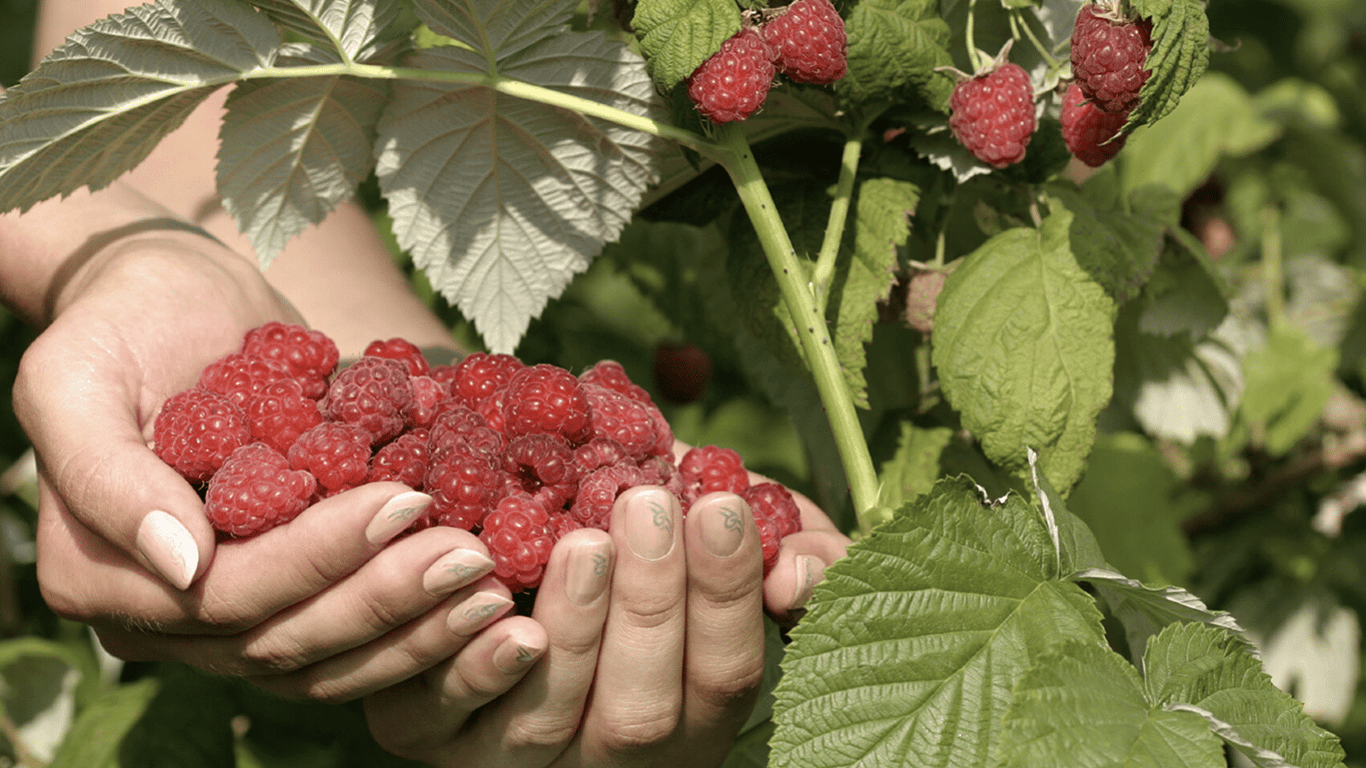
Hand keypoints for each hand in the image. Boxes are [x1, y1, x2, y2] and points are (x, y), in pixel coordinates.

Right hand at [19, 232, 509, 700]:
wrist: (174, 301)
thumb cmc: (118, 323)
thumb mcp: (72, 378)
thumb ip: (107, 475)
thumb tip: (182, 562)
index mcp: (102, 575)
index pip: (225, 595)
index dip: (317, 559)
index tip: (403, 505)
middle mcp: (167, 615)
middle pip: (287, 638)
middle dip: (385, 601)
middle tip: (475, 560)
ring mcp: (234, 613)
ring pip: (329, 653)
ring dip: (417, 629)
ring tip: (496, 590)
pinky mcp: (290, 593)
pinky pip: (354, 631)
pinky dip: (419, 619)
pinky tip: (490, 590)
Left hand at [363, 485, 850, 767]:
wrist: (546, 546)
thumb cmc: (661, 545)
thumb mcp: (738, 545)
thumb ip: (800, 553)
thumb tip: (794, 573)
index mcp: (693, 717)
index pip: (723, 676)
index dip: (724, 596)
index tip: (719, 505)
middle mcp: (612, 759)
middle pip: (638, 715)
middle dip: (647, 606)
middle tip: (646, 506)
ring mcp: (518, 758)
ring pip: (542, 721)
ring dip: (568, 630)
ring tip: (582, 542)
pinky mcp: (433, 737)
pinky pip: (439, 716)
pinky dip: (462, 661)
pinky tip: (483, 591)